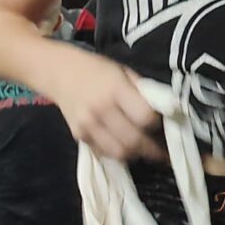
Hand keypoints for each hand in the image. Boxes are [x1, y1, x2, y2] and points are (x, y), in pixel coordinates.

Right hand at [50, 52, 164, 161]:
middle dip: (152, 149)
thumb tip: (165, 112)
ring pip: (119, 152)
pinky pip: (104, 152)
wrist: (59, 72)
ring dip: (136, 155)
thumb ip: (143, 91)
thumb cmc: (97, 69)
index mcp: (115, 89)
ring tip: (145, 151)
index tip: (162, 124)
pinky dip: (118, 153)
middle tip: (162, 152)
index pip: (145, 117)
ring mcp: (87, 125)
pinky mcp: (79, 136)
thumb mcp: (124, 71)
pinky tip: (125, 146)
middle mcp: (101, 109)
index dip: (157, 124)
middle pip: (134, 140)